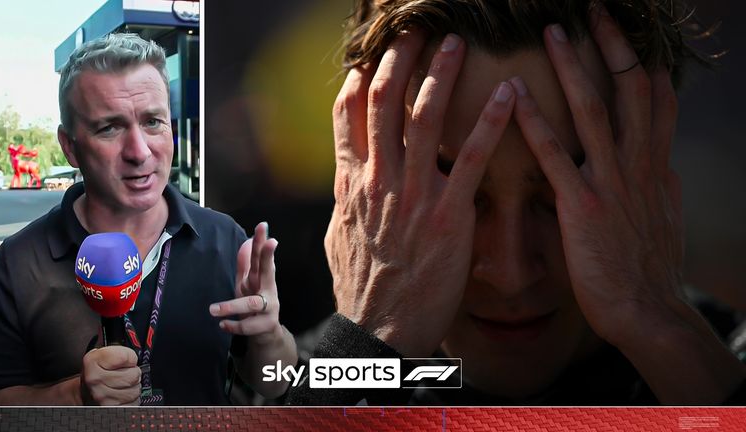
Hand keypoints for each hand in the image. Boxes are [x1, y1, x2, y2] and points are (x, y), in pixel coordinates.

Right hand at [81, 346, 140, 405]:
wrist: (84, 392)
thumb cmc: (97, 372)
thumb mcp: (102, 354)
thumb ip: (119, 351)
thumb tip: (135, 358)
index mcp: (92, 362)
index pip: (126, 357)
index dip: (130, 357)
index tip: (124, 360)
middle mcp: (95, 380)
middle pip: (134, 375)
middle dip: (133, 373)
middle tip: (124, 373)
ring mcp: (102, 398)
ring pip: (136, 390)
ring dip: (133, 387)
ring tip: (122, 385)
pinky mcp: (110, 409)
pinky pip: (134, 403)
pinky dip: (132, 399)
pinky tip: (122, 395)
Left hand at [210, 222, 282, 345]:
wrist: (266, 332)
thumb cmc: (255, 301)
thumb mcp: (248, 282)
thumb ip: (246, 263)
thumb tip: (246, 240)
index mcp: (262, 278)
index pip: (261, 256)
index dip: (262, 241)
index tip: (262, 226)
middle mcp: (268, 290)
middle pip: (268, 271)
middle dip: (268, 256)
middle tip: (270, 242)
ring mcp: (269, 308)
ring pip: (252, 303)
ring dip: (231, 306)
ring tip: (213, 310)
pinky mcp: (264, 325)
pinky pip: (247, 326)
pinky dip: (233, 326)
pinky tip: (223, 325)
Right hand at [326, 30, 515, 355]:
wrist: (379, 329)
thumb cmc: (362, 286)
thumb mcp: (340, 237)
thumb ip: (346, 198)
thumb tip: (346, 175)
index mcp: (350, 184)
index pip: (347, 117)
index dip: (357, 80)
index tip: (368, 57)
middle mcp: (378, 180)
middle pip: (383, 103)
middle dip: (397, 59)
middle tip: (413, 30)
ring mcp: (412, 194)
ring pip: (423, 118)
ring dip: (440, 74)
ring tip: (456, 43)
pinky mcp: (448, 213)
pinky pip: (471, 157)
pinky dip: (490, 121)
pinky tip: (510, 94)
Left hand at [511, 5, 743, 401]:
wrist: (646, 310)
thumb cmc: (644, 267)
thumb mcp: (656, 214)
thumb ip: (646, 181)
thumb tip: (643, 160)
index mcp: (656, 165)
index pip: (655, 100)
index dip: (642, 61)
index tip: (628, 33)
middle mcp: (639, 165)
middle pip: (632, 89)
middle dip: (616, 45)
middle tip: (597, 9)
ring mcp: (613, 182)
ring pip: (596, 110)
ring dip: (575, 67)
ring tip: (556, 30)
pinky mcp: (584, 206)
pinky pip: (558, 156)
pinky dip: (537, 123)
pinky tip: (517, 97)